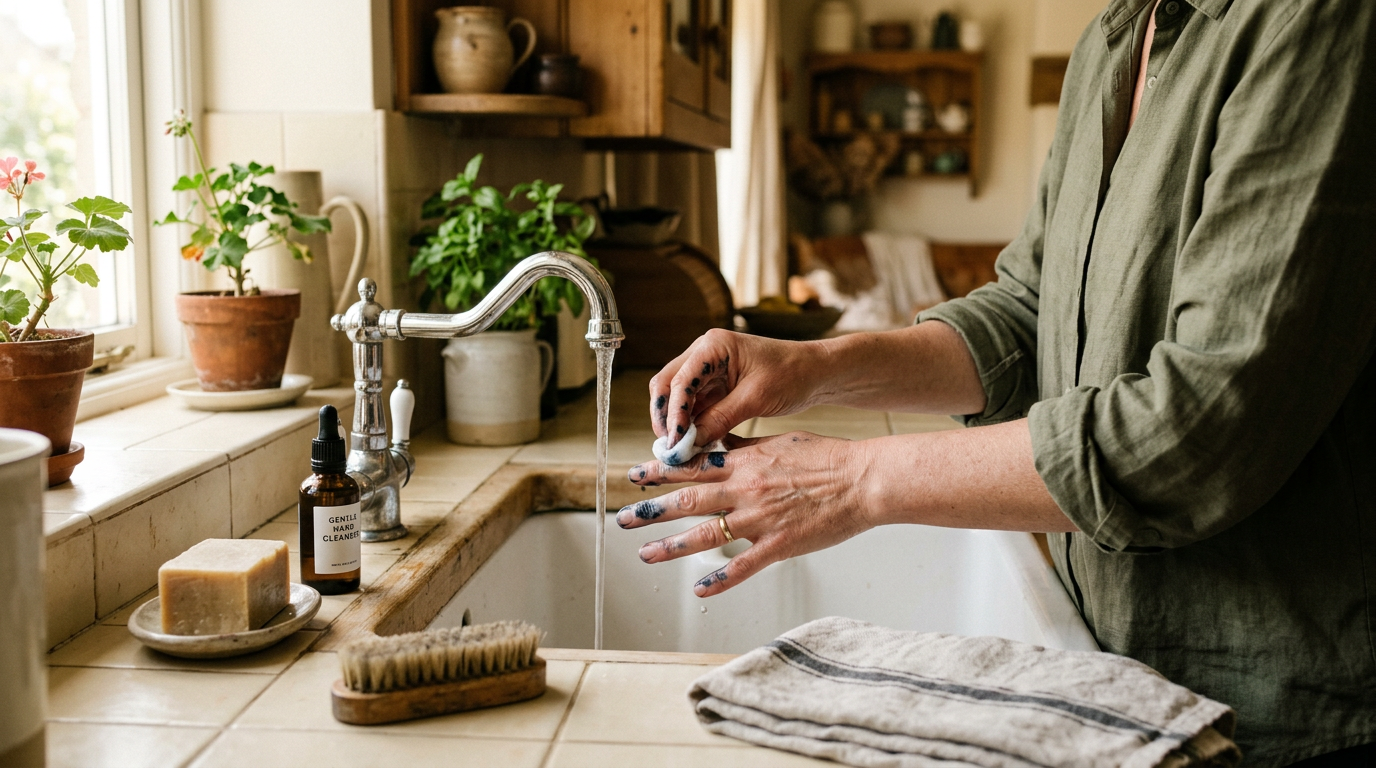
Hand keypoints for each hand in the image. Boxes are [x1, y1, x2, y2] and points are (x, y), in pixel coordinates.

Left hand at [617, 432, 873, 596]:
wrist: (861, 480)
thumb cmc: (826, 457)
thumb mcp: (777, 440)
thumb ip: (742, 444)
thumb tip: (715, 438)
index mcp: (743, 462)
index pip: (690, 466)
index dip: (658, 471)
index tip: (634, 475)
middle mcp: (744, 490)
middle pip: (686, 500)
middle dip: (650, 510)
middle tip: (623, 518)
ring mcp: (759, 519)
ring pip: (704, 535)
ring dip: (671, 546)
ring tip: (645, 554)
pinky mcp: (778, 546)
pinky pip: (741, 567)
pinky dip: (718, 580)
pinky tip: (699, 589)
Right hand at [649, 329, 818, 444]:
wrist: (816, 373)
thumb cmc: (791, 375)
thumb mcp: (756, 398)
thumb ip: (720, 418)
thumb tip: (689, 443)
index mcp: (713, 346)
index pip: (679, 381)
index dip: (673, 414)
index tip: (675, 442)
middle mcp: (703, 353)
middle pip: (666, 385)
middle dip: (665, 417)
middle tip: (670, 448)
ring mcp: (707, 369)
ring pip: (676, 398)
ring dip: (676, 423)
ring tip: (681, 451)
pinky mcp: (714, 386)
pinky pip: (693, 406)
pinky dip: (691, 424)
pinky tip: (694, 444)